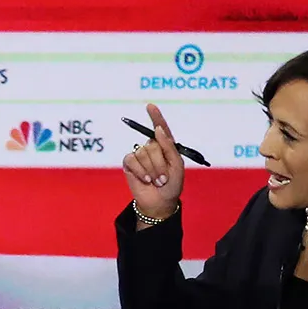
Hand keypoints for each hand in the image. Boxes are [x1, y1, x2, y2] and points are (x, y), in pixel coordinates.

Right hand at [121, 103, 185, 217]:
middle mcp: (152, 148)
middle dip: (159, 163)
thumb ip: (169, 147)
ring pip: (143, 153)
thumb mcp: (177, 165)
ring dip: (151, 170)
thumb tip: (157, 130)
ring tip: (156, 181)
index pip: (159, 128)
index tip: (150, 106)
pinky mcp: (130, 164)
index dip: (155, 116)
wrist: (160, 202)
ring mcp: (140, 155)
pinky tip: (146, 179)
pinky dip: (141, 171)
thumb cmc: (172, 185)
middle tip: (163, 177)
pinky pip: (132, 160)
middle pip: (152, 144)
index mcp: (165, 146)